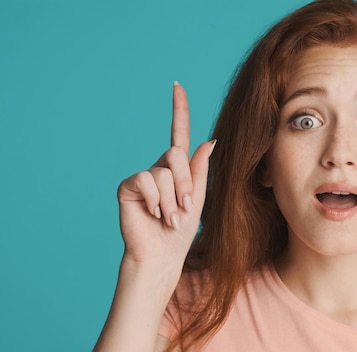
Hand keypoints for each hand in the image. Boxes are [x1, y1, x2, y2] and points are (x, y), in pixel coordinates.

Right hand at [117, 82, 215, 267]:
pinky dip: (155, 200)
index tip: (178, 86)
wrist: (162, 254)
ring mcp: (143, 176)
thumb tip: (209, 140)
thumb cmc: (181, 230)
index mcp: (178, 168)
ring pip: (164, 171)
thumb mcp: (198, 197)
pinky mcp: (128, 186)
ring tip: (168, 218)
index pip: (179, 133)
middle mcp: (159, 167)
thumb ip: (200, 170)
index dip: (179, 110)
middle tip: (184, 208)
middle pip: (176, 154)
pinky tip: (152, 214)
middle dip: (186, 184)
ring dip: (172, 200)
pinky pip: (146, 180)